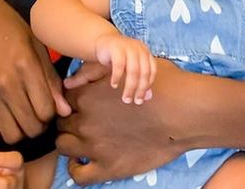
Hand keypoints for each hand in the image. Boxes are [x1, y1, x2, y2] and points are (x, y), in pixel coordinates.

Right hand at [0, 0, 69, 141]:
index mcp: (26, 65)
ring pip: (10, 135)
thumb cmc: (7, 25)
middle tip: (35, 113)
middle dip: (38, 125)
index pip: (47, 111)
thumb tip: (64, 110)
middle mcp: (5, 83)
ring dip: (19, 130)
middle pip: (30, 128)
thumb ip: (50, 78)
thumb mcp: (35, 43)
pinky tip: (2, 114)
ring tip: (19, 115)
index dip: (51, 113)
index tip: (48, 105)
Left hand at [56, 58, 183, 184]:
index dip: (72, 99)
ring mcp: (94, 147)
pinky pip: (78, 175)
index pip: (65, 98)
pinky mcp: (107, 169)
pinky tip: (84, 161)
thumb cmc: (160, 85)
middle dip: (70, 119)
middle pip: (62, 122)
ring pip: (63, 146)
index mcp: (88, 96)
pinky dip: (76, 169)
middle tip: (84, 120)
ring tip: (82, 140)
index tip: (80, 103)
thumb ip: (95, 71)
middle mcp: (85, 122)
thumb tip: (71, 79)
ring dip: (69, 142)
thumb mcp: (127, 68)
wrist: (182, 112)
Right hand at [94, 33, 155, 104]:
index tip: (141, 98)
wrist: (105, 41)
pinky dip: (117, 77)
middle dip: (140, 89)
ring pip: (133, 70)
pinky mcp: (116, 48)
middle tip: (134, 101)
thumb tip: (148, 97)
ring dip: (130, 87)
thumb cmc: (121, 57)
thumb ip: (141, 80)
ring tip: (125, 98)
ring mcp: (128, 46)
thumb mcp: (132, 68)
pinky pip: (119, 64)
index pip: (152, 71)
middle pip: (144, 72)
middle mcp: (139, 48)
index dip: (147, 86)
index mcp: (145, 52)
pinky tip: (114, 85)